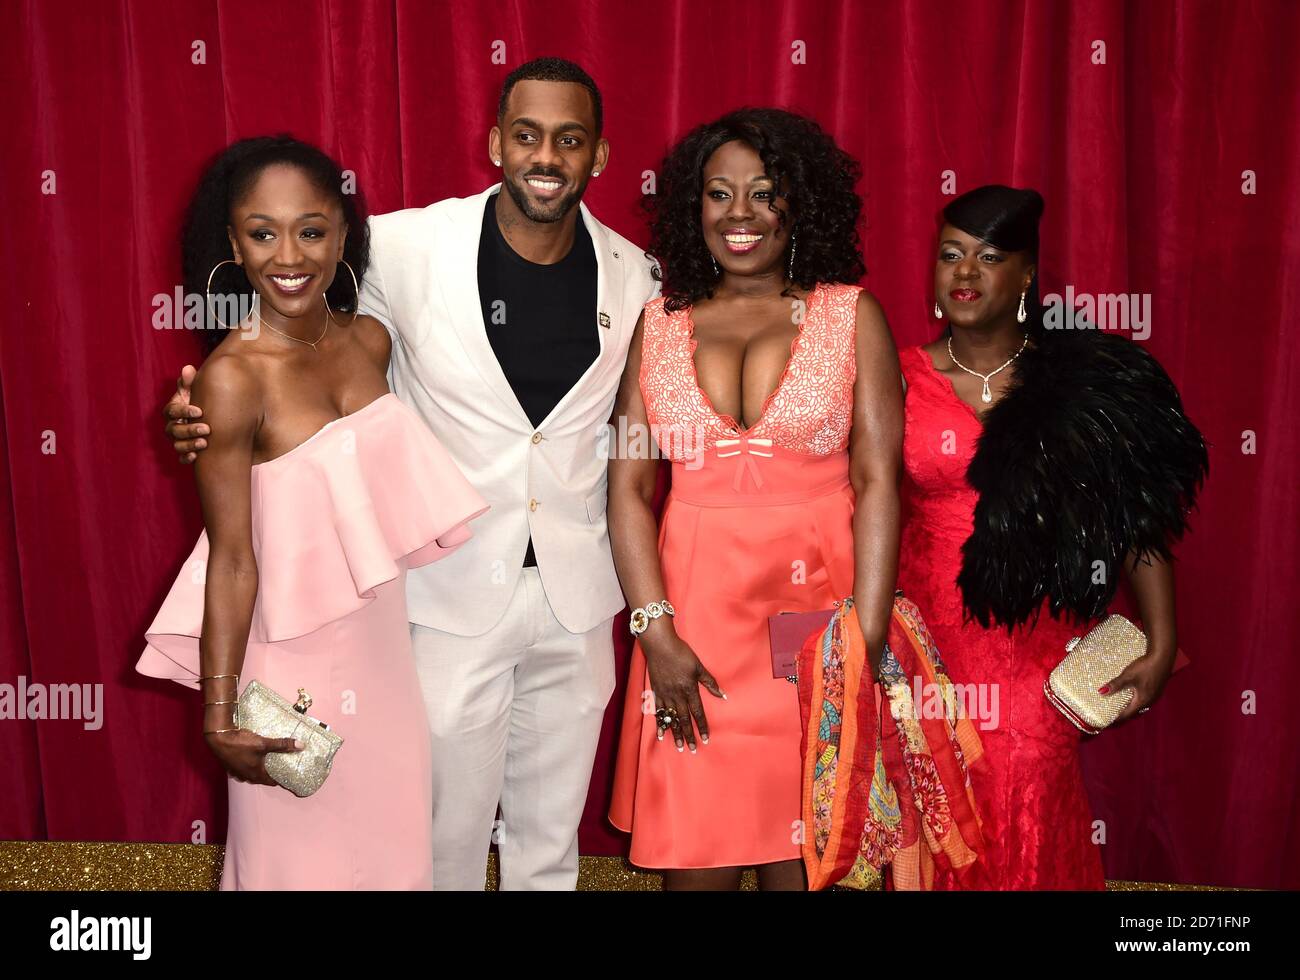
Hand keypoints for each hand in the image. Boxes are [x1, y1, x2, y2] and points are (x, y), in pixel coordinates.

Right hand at [164, 365, 208, 463]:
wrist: (214, 414)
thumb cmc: (202, 400)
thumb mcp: (197, 390)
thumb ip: (191, 381)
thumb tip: (188, 369)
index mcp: (173, 410)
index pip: (171, 411)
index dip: (183, 411)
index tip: (199, 411)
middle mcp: (172, 425)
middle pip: (173, 430)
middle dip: (189, 430)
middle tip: (206, 429)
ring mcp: (178, 439)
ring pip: (177, 445)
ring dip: (189, 445)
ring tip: (205, 443)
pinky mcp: (186, 451)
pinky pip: (181, 458)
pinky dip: (187, 458)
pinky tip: (196, 457)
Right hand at [204, 728, 302, 786]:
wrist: (217, 738)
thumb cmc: (240, 743)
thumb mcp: (264, 743)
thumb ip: (282, 745)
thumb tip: (301, 745)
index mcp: (256, 774)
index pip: (272, 782)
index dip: (282, 780)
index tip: (289, 778)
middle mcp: (246, 776)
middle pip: (262, 778)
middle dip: (271, 774)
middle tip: (281, 767)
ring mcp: (237, 772)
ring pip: (251, 774)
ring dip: (259, 770)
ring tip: (267, 762)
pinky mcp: (230, 765)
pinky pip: (242, 769)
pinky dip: (248, 765)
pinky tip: (250, 758)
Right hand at [643, 631, 724, 752]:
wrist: (660, 645)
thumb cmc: (681, 653)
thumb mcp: (698, 666)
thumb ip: (709, 682)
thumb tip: (723, 695)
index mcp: (690, 689)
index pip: (698, 712)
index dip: (702, 726)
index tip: (706, 738)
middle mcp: (677, 695)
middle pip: (684, 719)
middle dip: (689, 735)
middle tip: (693, 749)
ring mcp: (665, 695)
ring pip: (672, 718)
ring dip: (676, 733)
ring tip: (679, 747)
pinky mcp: (656, 692)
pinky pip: (658, 712)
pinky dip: (660, 724)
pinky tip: (662, 734)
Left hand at [1100, 645, 1175, 722]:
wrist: (1163, 657)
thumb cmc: (1145, 668)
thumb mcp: (1128, 676)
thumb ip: (1115, 685)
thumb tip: (1101, 692)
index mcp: (1142, 701)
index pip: (1127, 715)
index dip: (1117, 718)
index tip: (1108, 722)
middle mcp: (1150, 701)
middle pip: (1134, 711)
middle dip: (1123, 714)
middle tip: (1112, 714)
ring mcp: (1155, 694)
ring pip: (1140, 705)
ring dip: (1130, 706)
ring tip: (1120, 705)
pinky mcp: (1156, 687)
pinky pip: (1144, 698)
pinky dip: (1135, 699)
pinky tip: (1131, 694)